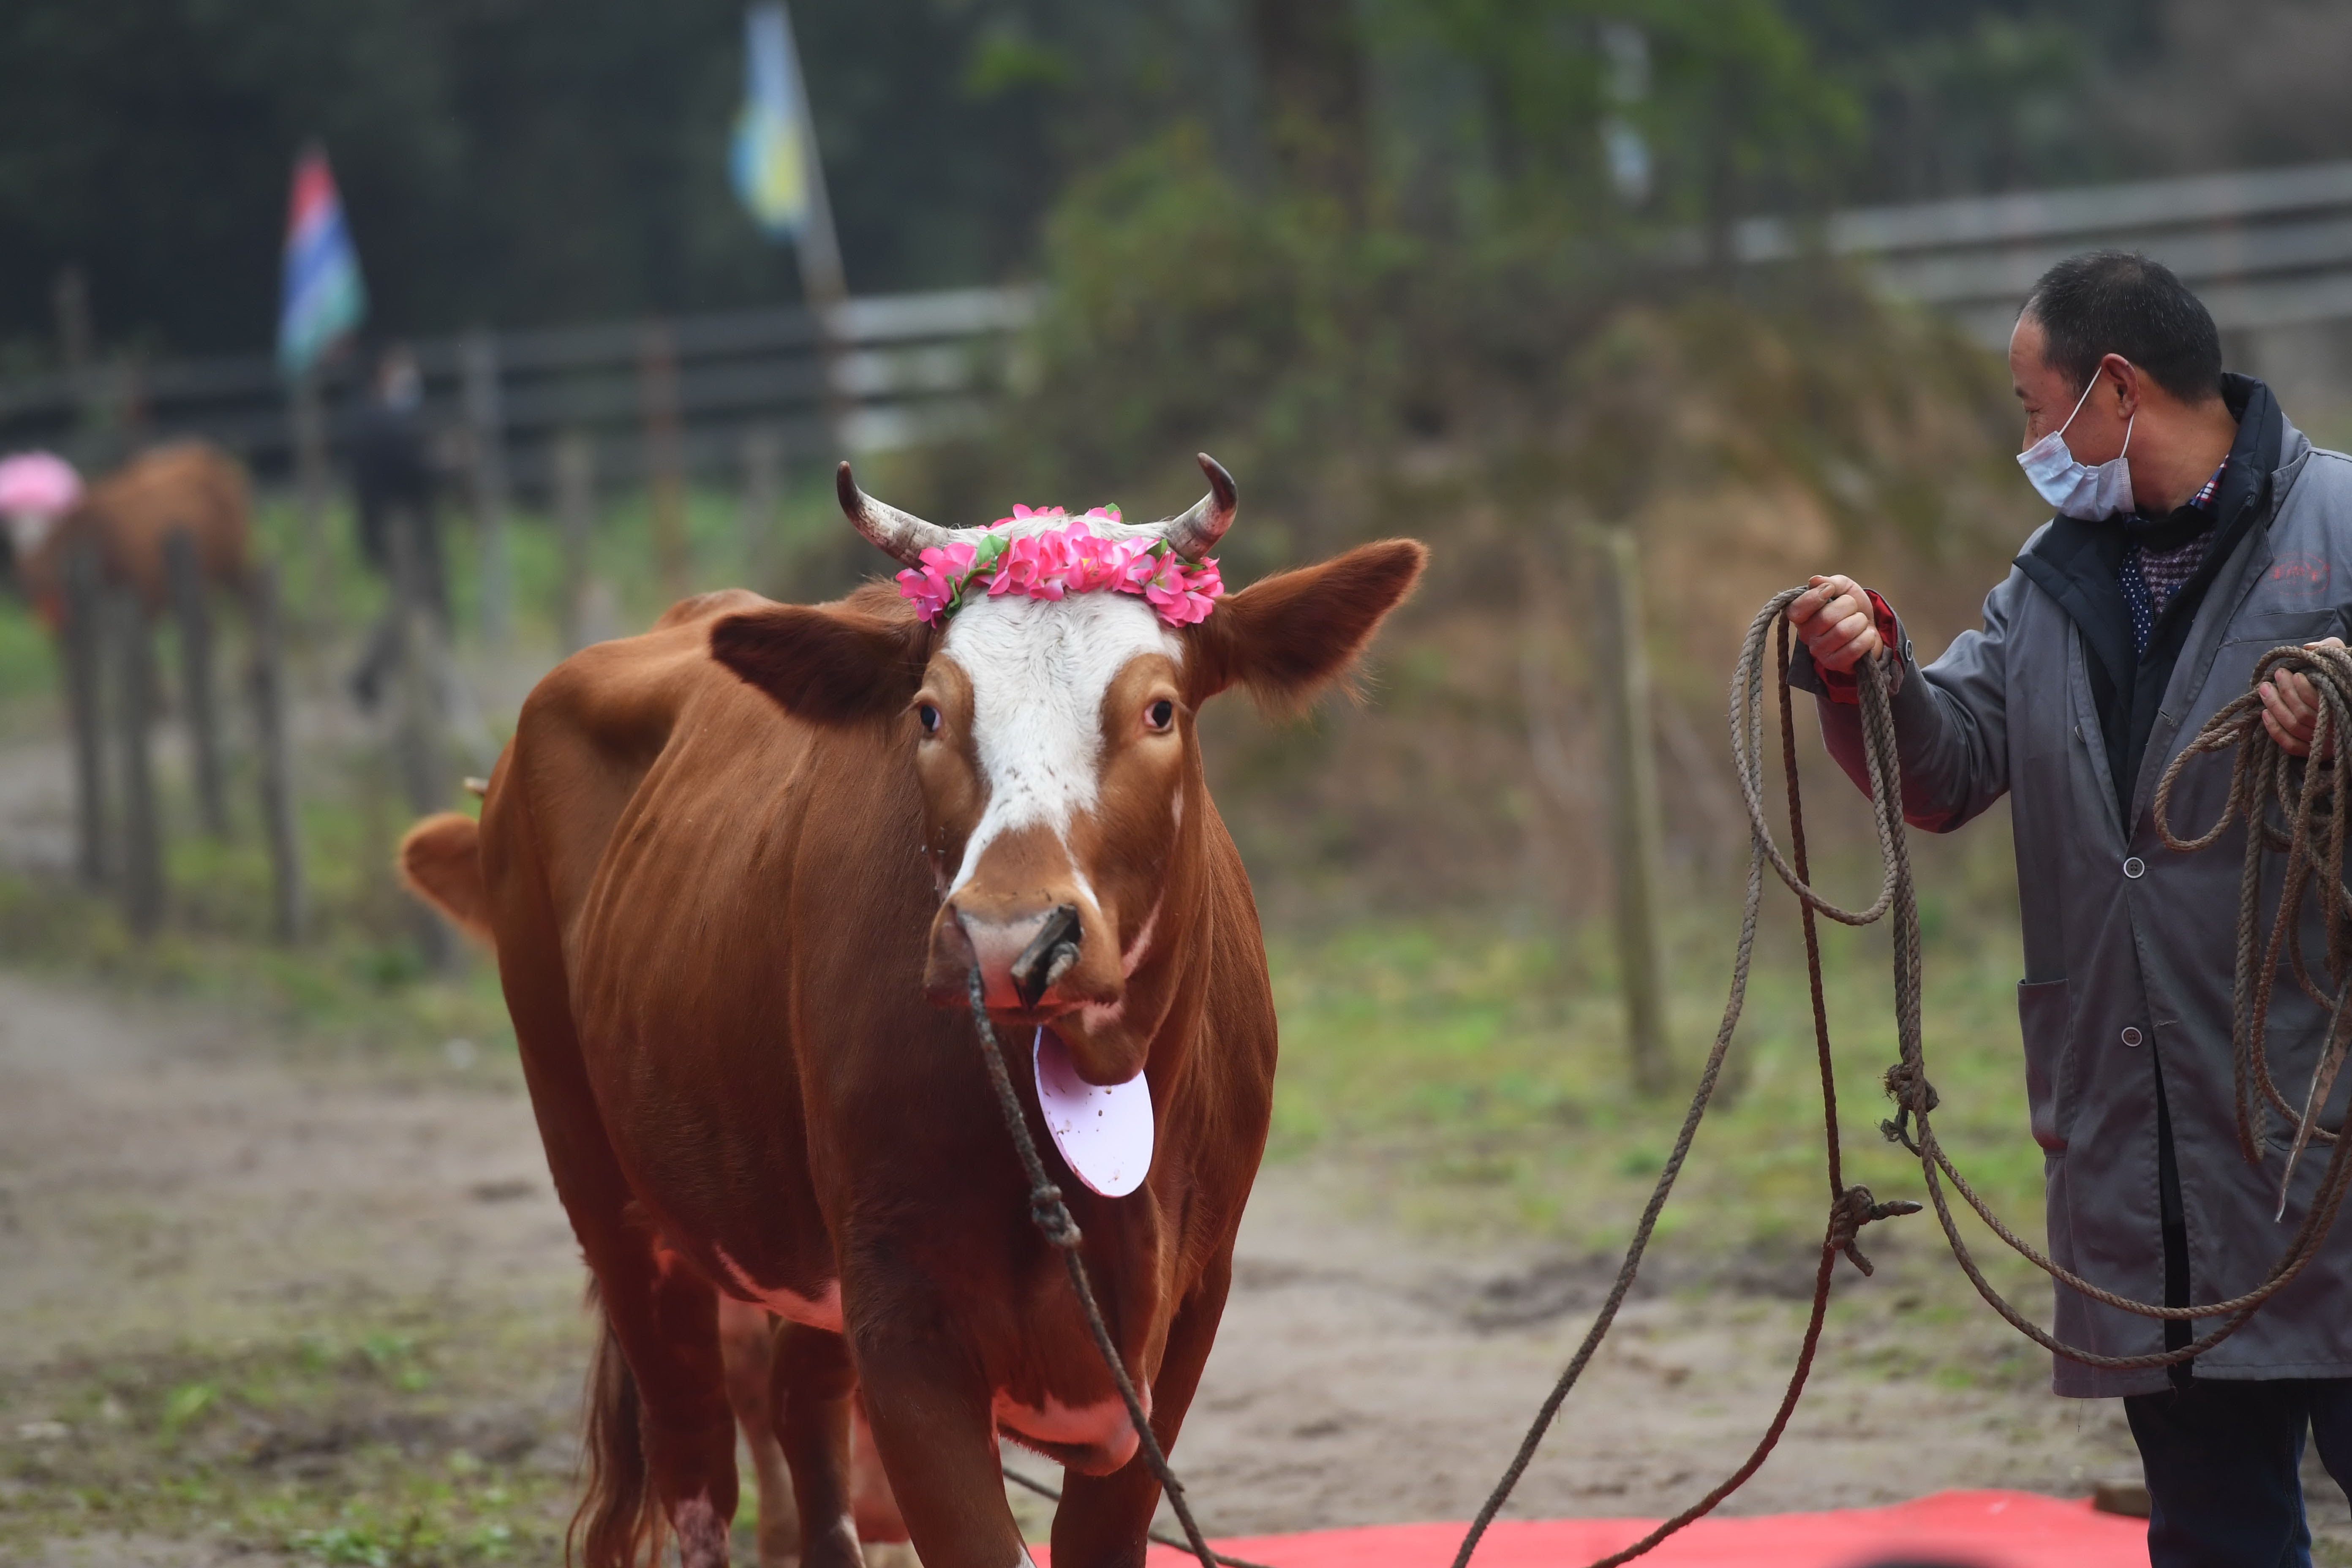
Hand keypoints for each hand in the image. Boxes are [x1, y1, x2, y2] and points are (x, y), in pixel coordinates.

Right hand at [1790, 574, 1884, 673]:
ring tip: (1860, 623)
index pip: (1797, 609)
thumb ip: (1831, 582)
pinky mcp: (1833, 664)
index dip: (1814, 597)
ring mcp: (1819, 652)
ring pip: (1843, 632)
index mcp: (1802, 616)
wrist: (1869, 629)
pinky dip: (1866, 638)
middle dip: (1848, 607)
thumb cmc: (1852, 609)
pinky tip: (1865, 637)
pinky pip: (1854, 648)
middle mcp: (1805, 635)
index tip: (1830, 589)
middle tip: (1853, 609)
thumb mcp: (1844, 589)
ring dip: (1860, 622)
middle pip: (1827, 617)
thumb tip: (1815, 580)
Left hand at [2260, 637, 2344, 758]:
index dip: (2302, 688)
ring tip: (2264, 689)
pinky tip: (2264, 713)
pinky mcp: (2312, 751)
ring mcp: (2323, 742)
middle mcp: (2334, 727)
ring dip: (2275, 707)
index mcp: (2342, 705)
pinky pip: (2290, 745)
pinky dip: (2275, 729)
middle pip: (2303, 714)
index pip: (2319, 701)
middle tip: (2276, 676)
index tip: (2293, 674)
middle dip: (2285, 694)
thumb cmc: (2338, 678)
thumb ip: (2330, 648)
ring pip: (2294, 727)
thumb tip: (2308, 648)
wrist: (2345, 704)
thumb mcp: (2341, 660)